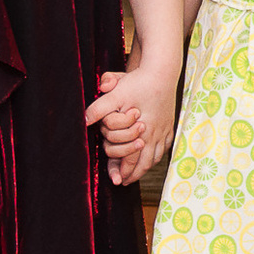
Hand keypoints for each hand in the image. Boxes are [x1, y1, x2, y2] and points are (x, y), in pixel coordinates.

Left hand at [85, 66, 177, 184]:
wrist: (162, 71)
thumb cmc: (138, 83)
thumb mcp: (115, 94)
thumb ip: (98, 108)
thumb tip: (84, 120)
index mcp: (142, 130)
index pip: (134, 160)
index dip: (124, 172)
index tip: (117, 181)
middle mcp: (155, 133)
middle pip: (146, 163)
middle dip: (135, 174)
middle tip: (126, 182)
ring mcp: (164, 129)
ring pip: (156, 156)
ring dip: (146, 166)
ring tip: (138, 172)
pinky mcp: (169, 123)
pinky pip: (165, 146)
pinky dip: (157, 154)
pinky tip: (152, 156)